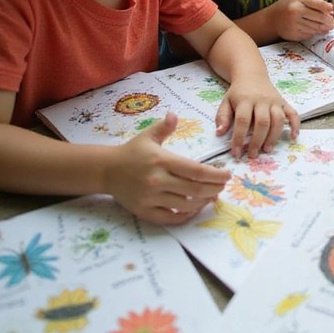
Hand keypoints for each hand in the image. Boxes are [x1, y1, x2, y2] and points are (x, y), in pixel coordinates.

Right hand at [105, 113, 229, 224]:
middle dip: (213, 189)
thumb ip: (164, 127)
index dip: (215, 175)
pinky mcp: (145, 211)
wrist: (106, 170)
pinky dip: (185, 215)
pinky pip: (170, 217)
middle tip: (222, 186)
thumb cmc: (131, 151)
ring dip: (203, 202)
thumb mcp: (147, 136)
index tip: (226, 175)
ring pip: (185, 205)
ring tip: (212, 196)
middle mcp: (157, 180)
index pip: (195, 170)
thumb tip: (174, 114)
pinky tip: (194, 208)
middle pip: (194, 189)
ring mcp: (151, 197)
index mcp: (161, 160)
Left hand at [215, 77, 299, 157]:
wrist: (251, 74)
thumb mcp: (225, 101)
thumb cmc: (238, 92)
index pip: (243, 121)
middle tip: (253, 154)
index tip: (236, 152)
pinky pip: (293, 113)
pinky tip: (294, 137)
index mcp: (245, 100)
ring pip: (278, 120)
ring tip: (267, 149)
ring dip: (274, 137)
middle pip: (262, 122)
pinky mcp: (284, 102)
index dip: (239, 138)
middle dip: (258, 140)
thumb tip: (220, 133)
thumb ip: (222, 117)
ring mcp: (275, 101)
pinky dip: (296, 125)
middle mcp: (262, 100)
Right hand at [270, 0, 333, 40]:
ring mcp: (294, 26)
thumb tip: (330, 9)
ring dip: (323, 28)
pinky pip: (310, 35)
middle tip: (332, 22)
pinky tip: (313, 29)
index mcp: (298, 3)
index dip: (328, 8)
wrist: (271, 20)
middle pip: (320, 19)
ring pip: (316, 28)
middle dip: (329, 21)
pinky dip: (314, 32)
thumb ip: (315, 2)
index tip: (331, 10)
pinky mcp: (294, 36)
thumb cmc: (289, 6)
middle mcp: (296, 14)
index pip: (319, 5)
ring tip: (325, 26)